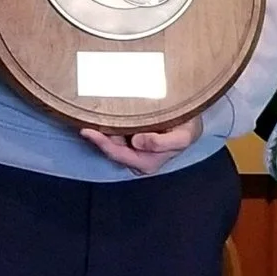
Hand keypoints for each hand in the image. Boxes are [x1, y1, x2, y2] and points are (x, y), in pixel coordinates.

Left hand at [79, 116, 204, 175]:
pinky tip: (99, 113)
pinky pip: (114, 131)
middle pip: (110, 147)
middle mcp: (136, 157)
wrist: (192, 122)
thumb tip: (137, 141)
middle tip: (84, 119)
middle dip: (97, 136)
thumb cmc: (187, 130)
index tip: (88, 131)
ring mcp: (132, 147)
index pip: (118, 154)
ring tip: (88, 114)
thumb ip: (162, 142)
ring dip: (100, 129)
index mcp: (146, 162)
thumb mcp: (182, 137)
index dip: (102, 144)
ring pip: (110, 139)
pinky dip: (106, 123)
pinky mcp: (130, 135)